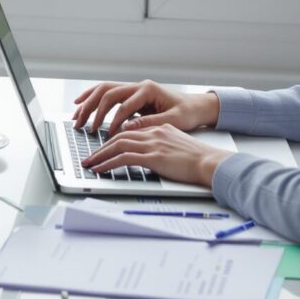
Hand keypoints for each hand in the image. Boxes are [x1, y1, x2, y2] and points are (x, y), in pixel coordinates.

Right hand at [71, 79, 217, 133]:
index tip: (107, 137)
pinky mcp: (131, 93)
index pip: (124, 106)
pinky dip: (92, 98)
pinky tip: (81, 104)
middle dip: (92, 110)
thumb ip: (149, 123)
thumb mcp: (172, 121)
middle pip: (108, 93)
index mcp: (148, 90)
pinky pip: (107, 93)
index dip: (114, 122)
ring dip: (88, 102)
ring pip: (103, 90)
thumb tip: (126, 128)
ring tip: (76, 116)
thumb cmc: (187, 113)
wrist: (197, 106)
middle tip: (82, 126)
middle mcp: (138, 85)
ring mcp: (133, 87)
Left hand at [82, 123, 230, 186]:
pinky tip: (100, 170)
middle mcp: (153, 133)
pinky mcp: (153, 156)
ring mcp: (152, 144)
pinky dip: (109, 163)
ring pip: (117, 145)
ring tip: (89, 164)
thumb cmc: (198, 159)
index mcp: (158, 128)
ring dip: (100, 156)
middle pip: (119, 137)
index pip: (129, 131)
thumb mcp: (177, 144)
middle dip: (101, 148)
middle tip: (89, 157)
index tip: (102, 148)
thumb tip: (149, 152)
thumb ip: (161, 143)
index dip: (113, 140)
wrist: (210, 163)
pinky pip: (124, 158)